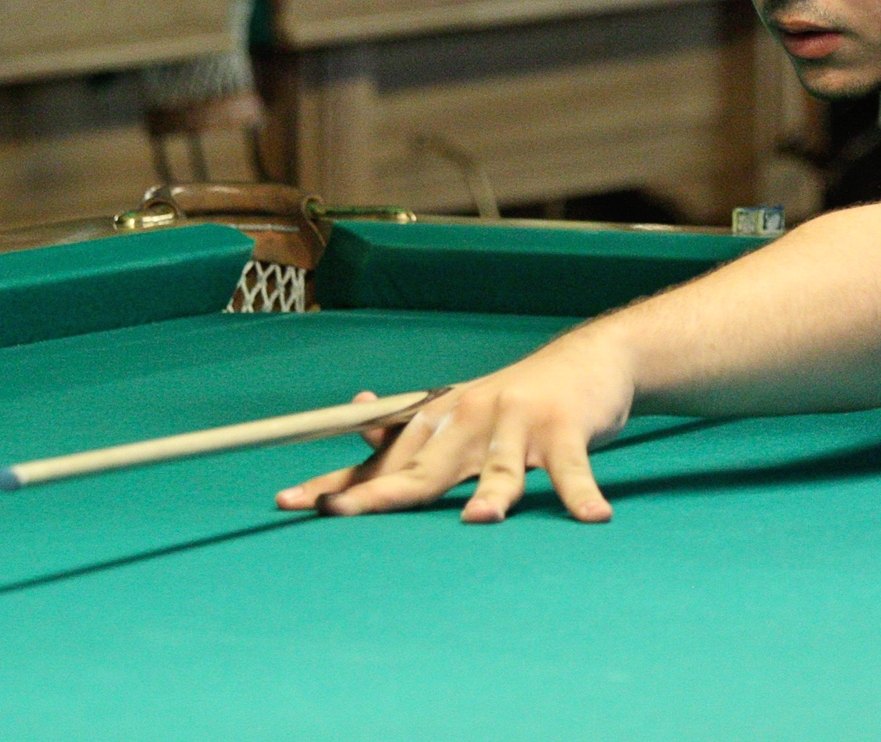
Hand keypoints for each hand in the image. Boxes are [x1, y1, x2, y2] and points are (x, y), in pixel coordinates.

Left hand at [275, 334, 635, 523]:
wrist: (588, 360)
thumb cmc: (515, 401)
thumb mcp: (459, 413)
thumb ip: (411, 432)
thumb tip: (356, 419)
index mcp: (439, 423)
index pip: (378, 459)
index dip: (335, 481)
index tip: (287, 501)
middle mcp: (469, 420)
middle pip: (422, 468)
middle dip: (380, 493)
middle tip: (341, 514)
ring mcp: (517, 423)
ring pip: (499, 467)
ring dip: (492, 493)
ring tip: (480, 520)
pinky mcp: (564, 426)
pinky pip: (572, 467)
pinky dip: (581, 493)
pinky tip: (593, 518)